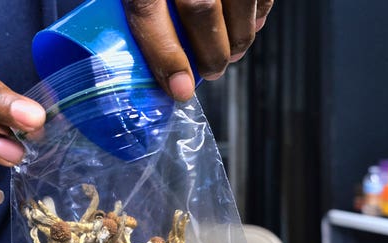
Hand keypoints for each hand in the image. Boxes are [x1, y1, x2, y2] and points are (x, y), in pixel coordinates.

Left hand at [122, 0, 273, 100]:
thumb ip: (137, 11)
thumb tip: (129, 52)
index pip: (146, 9)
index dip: (164, 55)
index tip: (180, 89)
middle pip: (200, 9)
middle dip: (209, 53)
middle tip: (210, 72)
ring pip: (238, 4)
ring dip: (237, 38)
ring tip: (229, 53)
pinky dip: (258, 15)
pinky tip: (250, 25)